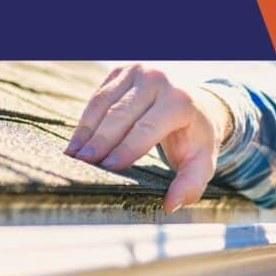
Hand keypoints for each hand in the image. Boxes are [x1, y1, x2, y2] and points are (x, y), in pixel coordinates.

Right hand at [64, 64, 231, 211]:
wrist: (196, 104)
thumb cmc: (195, 137)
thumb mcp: (202, 161)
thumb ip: (191, 184)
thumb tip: (170, 204)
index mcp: (181, 101)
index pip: (147, 127)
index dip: (126, 148)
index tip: (107, 167)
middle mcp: (159, 80)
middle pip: (121, 114)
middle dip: (101, 140)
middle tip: (83, 162)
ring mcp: (139, 71)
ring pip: (104, 102)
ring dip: (87, 130)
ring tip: (73, 154)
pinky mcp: (122, 70)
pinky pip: (99, 96)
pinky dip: (86, 120)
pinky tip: (77, 142)